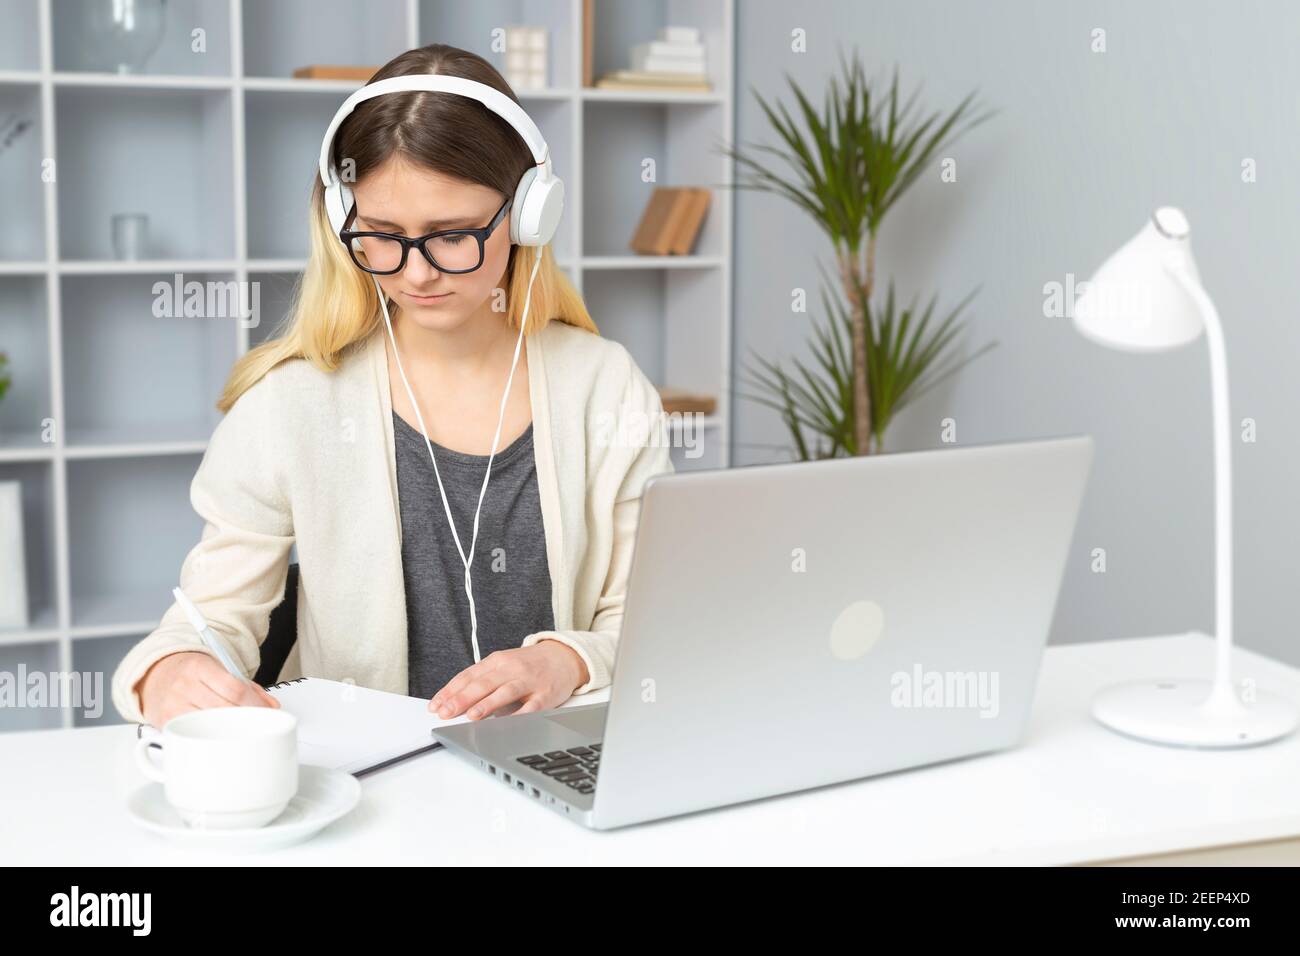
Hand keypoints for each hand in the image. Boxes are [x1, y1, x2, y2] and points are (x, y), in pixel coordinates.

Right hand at [136, 650, 279, 727]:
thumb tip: (271, 705)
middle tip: (259, 722)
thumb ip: (246, 685)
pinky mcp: (166, 725)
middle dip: (247, 718)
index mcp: (199, 667)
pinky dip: (212, 735)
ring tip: (242, 728)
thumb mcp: (217, 667)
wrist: (155, 674)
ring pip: (211, 724)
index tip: (267, 711)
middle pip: (225, 709)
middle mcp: (184, 686)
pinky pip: (196, 733)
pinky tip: (221, 734)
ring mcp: (173, 706)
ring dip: (231, 729)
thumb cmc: (190, 671)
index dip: (255, 703)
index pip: (234, 689)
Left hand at [429, 641, 589, 719]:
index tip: (436, 706)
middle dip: (462, 699)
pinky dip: (519, 715)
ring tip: (471, 715)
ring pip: (505, 692)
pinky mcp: (545, 694)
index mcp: (497, 661)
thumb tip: (454, 701)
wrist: (563, 658)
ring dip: (487, 704)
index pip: (468, 676)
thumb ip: (482, 680)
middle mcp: (511, 669)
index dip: (450, 691)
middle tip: (445, 712)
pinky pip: (531, 706)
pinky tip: (507, 724)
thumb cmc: (528, 665)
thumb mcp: (503, 665)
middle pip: (483, 684)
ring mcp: (529, 681)